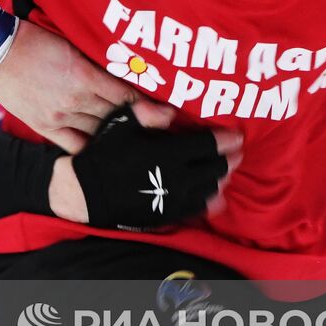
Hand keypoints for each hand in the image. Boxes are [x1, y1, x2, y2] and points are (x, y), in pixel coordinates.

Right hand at [0, 19, 177, 151]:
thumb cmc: (36, 38)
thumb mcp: (73, 42)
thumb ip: (99, 60)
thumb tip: (127, 72)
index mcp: (84, 75)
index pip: (127, 96)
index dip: (148, 105)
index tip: (166, 111)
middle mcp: (75, 100)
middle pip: (117, 116)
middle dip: (135, 119)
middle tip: (155, 123)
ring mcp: (59, 117)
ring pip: (99, 132)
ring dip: (115, 131)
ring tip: (130, 134)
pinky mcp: (45, 126)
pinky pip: (76, 146)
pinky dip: (93, 147)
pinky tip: (104, 146)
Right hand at [66, 105, 241, 229]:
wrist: (87, 192)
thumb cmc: (104, 154)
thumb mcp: (121, 125)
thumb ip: (148, 114)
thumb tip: (173, 111)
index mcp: (168, 153)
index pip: (207, 146)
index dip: (225, 140)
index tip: (238, 136)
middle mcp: (177, 178)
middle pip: (215, 168)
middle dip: (229, 159)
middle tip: (237, 152)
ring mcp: (174, 200)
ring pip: (210, 189)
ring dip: (222, 178)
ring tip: (226, 170)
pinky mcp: (169, 215)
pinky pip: (198, 208)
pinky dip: (211, 200)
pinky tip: (215, 194)